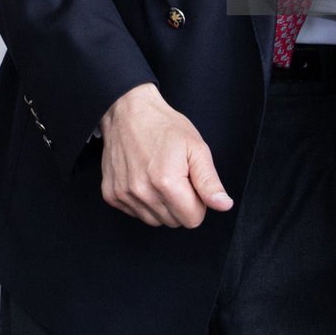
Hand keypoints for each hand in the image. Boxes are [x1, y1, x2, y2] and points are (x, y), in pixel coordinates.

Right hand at [99, 82, 233, 227]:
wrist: (129, 111)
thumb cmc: (164, 126)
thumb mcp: (196, 147)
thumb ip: (210, 181)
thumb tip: (224, 206)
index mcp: (167, 182)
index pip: (193, 219)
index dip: (198, 202)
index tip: (192, 182)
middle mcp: (142, 193)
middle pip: (174, 222)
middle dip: (181, 203)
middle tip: (177, 175)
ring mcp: (124, 195)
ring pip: (155, 220)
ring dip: (162, 204)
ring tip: (160, 176)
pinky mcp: (111, 195)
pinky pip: (136, 213)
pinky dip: (144, 201)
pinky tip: (145, 178)